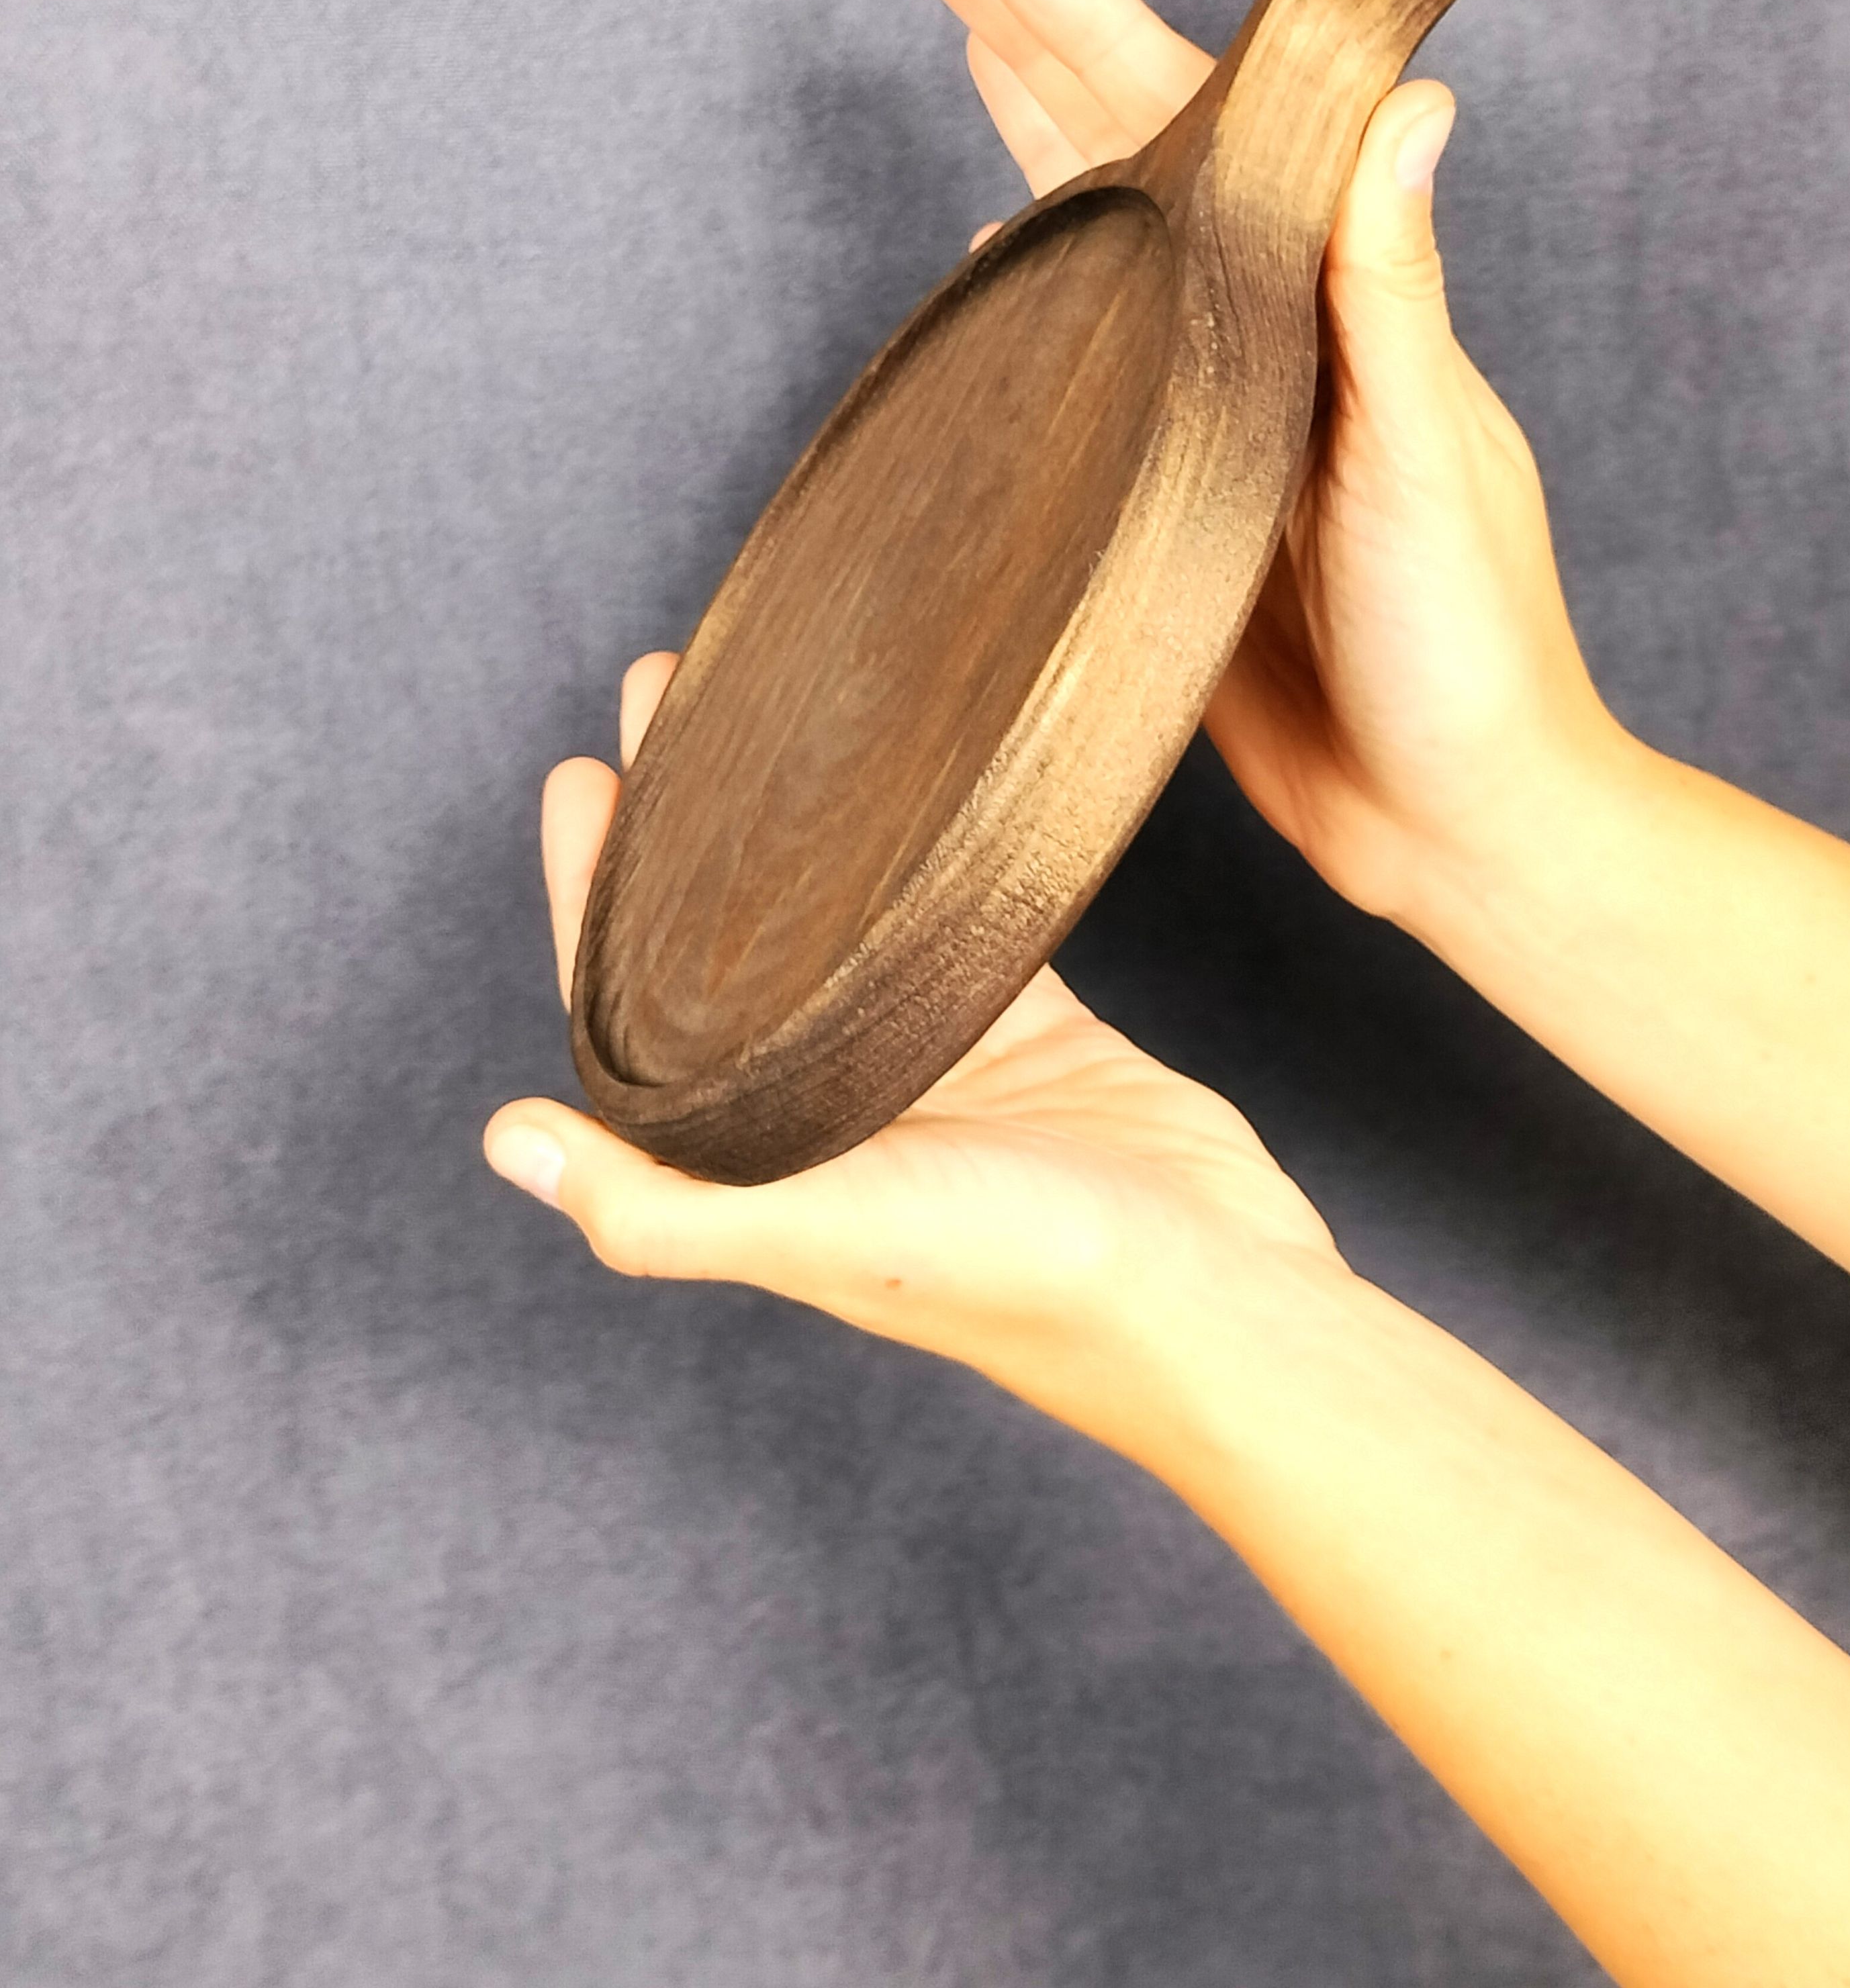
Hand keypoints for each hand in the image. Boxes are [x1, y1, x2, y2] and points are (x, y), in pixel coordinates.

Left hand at [484, 653, 1343, 1449]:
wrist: (1208, 1300)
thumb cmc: (1017, 1279)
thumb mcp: (823, 1236)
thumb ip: (660, 1206)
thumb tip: (503, 1140)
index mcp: (756, 1157)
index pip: (635, 1004)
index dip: (590, 891)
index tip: (581, 771)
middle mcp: (826, 1108)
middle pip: (720, 939)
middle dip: (677, 820)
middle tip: (665, 687)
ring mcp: (926, 1064)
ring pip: (832, 913)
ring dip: (789, 814)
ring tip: (766, 701)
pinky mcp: (1025, 1027)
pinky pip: (951, 914)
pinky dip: (923, 845)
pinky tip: (905, 769)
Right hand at [918, 0, 1630, 928]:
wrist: (1459, 830)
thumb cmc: (1467, 650)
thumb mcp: (1428, 458)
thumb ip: (1396, 290)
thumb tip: (1411, 99)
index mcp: (1336, 309)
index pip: (1208, 130)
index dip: (1099, 29)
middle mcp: (1276, 347)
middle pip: (1146, 162)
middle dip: (1048, 52)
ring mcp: (1224, 426)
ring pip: (1117, 252)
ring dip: (1046, 149)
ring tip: (971, 56)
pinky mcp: (1182, 514)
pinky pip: (1096, 379)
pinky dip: (1050, 304)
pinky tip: (1002, 269)